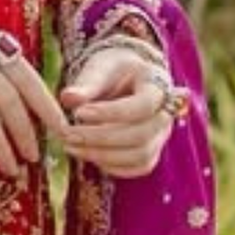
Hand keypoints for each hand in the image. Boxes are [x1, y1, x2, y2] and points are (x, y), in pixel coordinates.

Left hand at [59, 42, 184, 179]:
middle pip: (141, 135)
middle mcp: (166, 113)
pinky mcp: (152, 152)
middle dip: (101, 138)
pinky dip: (111, 166)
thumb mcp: (100, 68)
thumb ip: (87, 83)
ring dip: (102, 155)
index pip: (142, 105)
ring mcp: (161, 135)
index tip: (79, 113)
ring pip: (140, 156)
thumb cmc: (112, 71)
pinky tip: (86, 154)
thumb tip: (68, 98)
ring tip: (71, 146)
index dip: (111, 113)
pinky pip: (137, 167)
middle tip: (68, 134)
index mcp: (157, 84)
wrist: (125, 80)